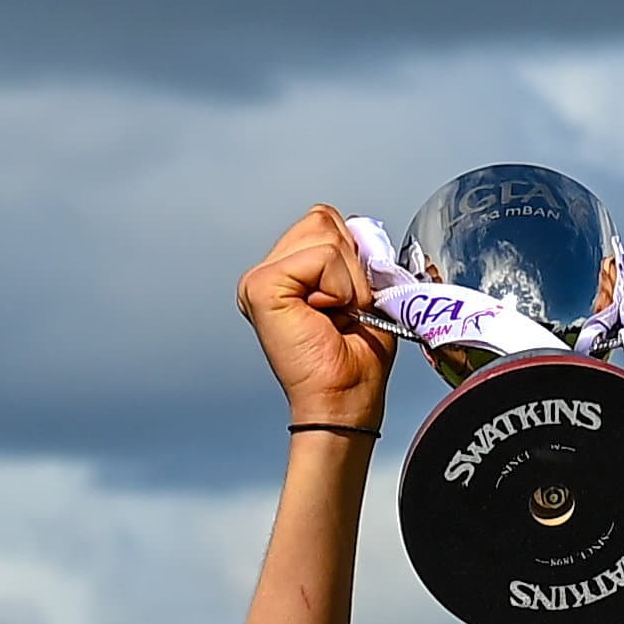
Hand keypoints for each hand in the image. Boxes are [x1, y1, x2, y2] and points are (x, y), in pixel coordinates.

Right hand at [238, 206, 394, 433]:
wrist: (344, 403)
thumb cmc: (354, 362)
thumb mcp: (364, 293)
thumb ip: (358, 254)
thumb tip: (364, 231)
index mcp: (287, 271)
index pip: (326, 221)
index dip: (352, 258)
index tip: (348, 304)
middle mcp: (267, 272)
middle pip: (323, 220)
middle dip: (350, 265)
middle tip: (343, 311)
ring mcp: (259, 278)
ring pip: (325, 234)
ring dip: (347, 279)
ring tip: (334, 315)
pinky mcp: (261, 287)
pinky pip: (322, 257)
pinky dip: (339, 287)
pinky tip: (324, 316)